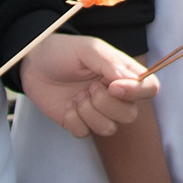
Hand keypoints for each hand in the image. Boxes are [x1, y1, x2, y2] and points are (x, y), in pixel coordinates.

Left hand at [19, 34, 159, 137]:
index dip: (137, 92)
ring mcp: (98, 111)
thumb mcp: (88, 49)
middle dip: (106, 104)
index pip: (150, 88)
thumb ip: (110, 63)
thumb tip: (130, 80)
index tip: (113, 87)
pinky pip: (84, 133)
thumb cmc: (63, 51)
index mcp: (123, 74)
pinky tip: (67, 105)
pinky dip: (73, 119)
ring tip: (77, 96)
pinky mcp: (79, 123)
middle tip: (89, 88)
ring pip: (108, 128)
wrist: (33, 63)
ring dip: (89, 112)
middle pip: (130, 115)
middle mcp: (115, 95)